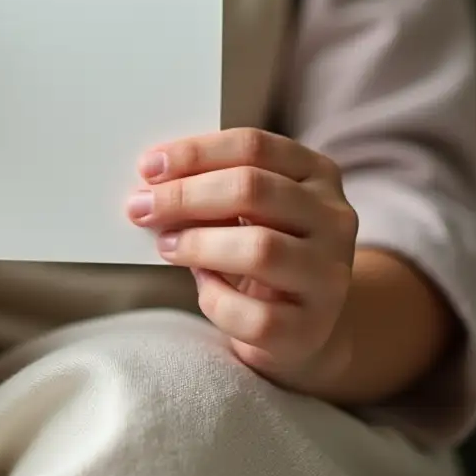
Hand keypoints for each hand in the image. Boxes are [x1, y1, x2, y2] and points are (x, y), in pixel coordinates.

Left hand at [126, 128, 358, 394]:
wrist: (302, 324)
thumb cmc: (260, 249)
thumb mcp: (249, 208)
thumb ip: (214, 186)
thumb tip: (152, 184)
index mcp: (317, 173)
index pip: (254, 146)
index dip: (196, 153)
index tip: (148, 166)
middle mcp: (334, 219)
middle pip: (252, 190)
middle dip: (185, 196)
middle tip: (140, 207)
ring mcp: (329, 275)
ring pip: (259, 249)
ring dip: (198, 245)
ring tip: (167, 246)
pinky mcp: (312, 328)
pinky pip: (254, 314)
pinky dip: (216, 299)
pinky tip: (204, 287)